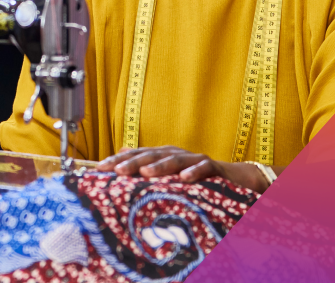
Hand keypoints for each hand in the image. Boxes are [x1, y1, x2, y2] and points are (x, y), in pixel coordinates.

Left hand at [97, 146, 270, 191]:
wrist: (236, 178)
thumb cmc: (197, 180)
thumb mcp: (170, 176)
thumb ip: (148, 168)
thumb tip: (121, 157)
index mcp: (163, 155)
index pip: (137, 155)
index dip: (118, 160)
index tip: (99, 169)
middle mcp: (176, 154)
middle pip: (152, 155)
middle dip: (133, 162)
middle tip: (115, 170)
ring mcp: (194, 159)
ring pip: (174, 159)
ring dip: (159, 165)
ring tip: (144, 173)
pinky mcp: (213, 167)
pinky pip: (203, 168)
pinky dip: (193, 172)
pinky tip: (183, 179)